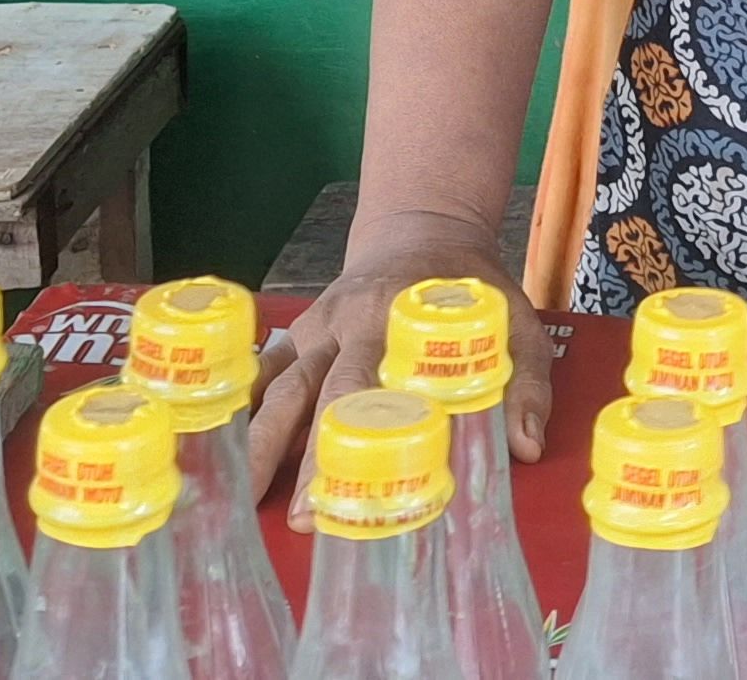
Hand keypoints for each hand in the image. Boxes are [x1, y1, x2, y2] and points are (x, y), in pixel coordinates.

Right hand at [243, 213, 554, 516]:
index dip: (372, 442)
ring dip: (263, 441)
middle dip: (310, 458)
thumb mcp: (512, 322)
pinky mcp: (301, 328)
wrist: (423, 229)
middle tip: (304, 518)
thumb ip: (524, 382)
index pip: (385, 389)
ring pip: (282, 385)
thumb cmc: (469, 287)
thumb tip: (525, 445)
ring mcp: (321, 325)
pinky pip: (264, 369)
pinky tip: (222, 445)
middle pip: (326, 396)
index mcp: (404, 319)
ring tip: (248, 496)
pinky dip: (242, 404)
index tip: (364, 492)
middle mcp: (354, 321)